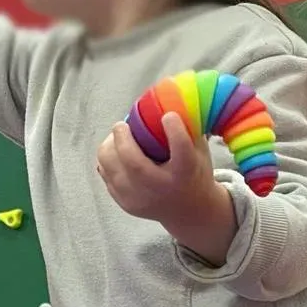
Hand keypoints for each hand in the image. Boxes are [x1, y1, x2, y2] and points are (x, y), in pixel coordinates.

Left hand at [97, 111, 238, 264]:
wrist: (188, 212)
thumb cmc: (193, 172)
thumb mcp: (199, 151)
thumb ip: (188, 127)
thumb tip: (175, 94)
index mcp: (185, 173)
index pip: (182, 151)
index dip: (175, 131)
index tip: (168, 115)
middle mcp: (162, 188)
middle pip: (134, 163)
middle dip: (122, 139)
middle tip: (121, 125)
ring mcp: (141, 199)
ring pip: (112, 170)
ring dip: (109, 148)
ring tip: (116, 138)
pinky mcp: (126, 204)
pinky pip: (107, 176)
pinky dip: (107, 161)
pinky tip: (115, 153)